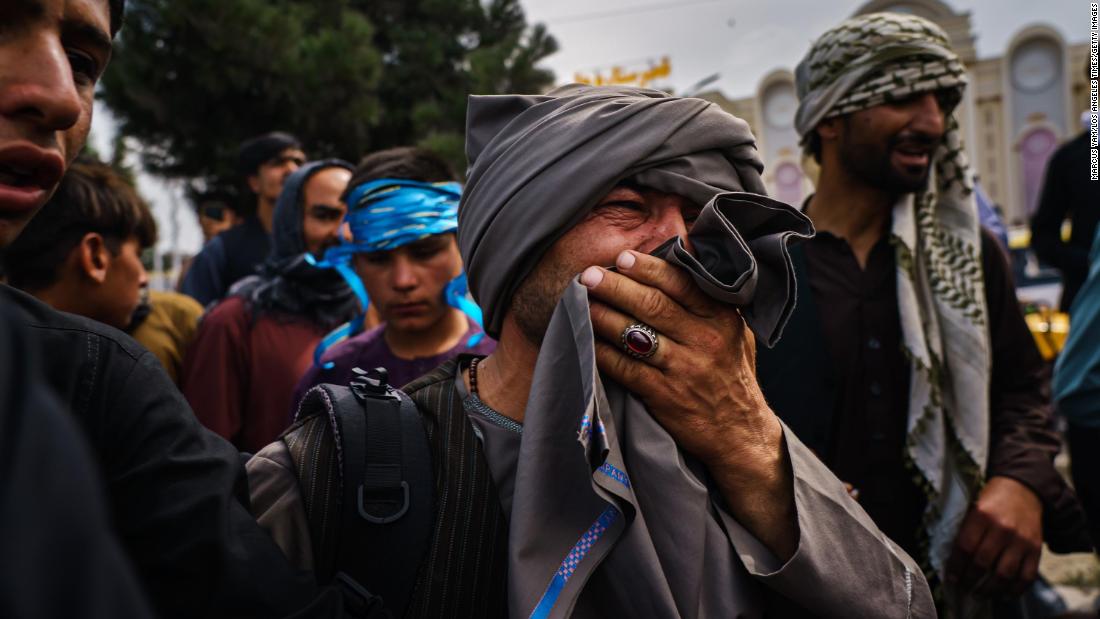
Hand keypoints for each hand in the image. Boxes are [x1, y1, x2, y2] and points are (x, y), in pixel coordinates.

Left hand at [581, 250, 796, 558]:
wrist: (740, 434)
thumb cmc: (732, 376)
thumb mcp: (736, 334)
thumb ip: (711, 304)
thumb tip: (678, 267)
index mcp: (721, 319)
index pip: (681, 284)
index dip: (649, 268)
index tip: (623, 257)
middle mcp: (704, 340)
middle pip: (653, 305)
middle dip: (616, 286)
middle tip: (588, 275)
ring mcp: (684, 369)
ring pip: (635, 334)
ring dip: (603, 316)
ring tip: (581, 301)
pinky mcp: (665, 395)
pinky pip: (626, 368)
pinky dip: (603, 353)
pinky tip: (588, 340)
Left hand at [946, 476, 1042, 595]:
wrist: (1024, 490)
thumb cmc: (992, 500)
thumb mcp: (974, 508)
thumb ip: (965, 530)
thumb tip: (952, 560)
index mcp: (982, 515)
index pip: (965, 547)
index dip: (956, 566)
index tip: (951, 578)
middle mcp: (1003, 529)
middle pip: (982, 563)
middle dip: (969, 580)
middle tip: (963, 588)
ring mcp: (1021, 541)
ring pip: (1003, 574)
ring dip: (989, 590)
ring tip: (979, 594)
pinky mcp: (1036, 550)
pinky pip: (1026, 577)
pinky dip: (1014, 590)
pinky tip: (1003, 595)